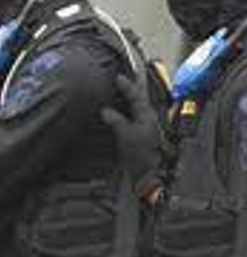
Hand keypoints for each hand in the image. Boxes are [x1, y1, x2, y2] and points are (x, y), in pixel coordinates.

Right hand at [101, 75, 165, 201]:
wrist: (150, 179)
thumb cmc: (143, 157)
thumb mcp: (126, 135)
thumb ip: (116, 120)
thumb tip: (106, 111)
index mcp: (147, 116)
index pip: (136, 95)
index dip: (126, 85)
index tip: (118, 77)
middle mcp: (148, 122)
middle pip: (138, 101)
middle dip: (129, 91)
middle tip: (119, 82)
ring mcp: (144, 132)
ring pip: (134, 112)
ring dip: (125, 104)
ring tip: (116, 97)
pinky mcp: (139, 141)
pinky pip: (130, 123)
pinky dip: (122, 117)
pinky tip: (115, 119)